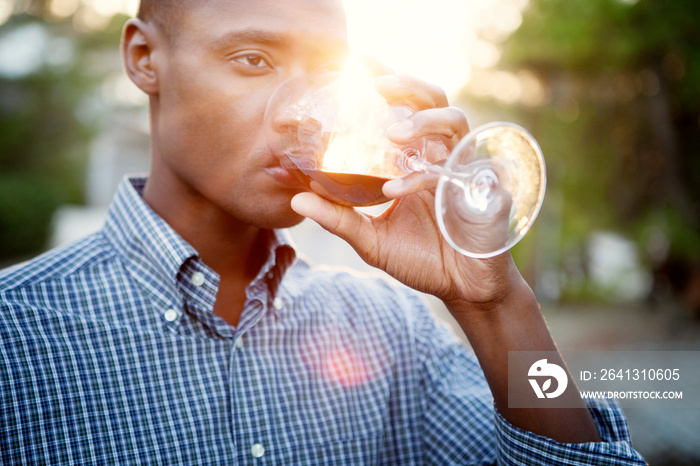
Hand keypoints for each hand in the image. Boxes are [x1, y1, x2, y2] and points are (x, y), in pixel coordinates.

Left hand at [290, 74, 521, 311]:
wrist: (460, 288)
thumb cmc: (420, 259)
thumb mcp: (370, 239)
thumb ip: (338, 217)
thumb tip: (296, 198)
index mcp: (415, 159)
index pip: (404, 109)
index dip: (389, 81)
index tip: (360, 60)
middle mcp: (439, 156)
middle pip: (433, 100)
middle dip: (408, 85)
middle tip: (378, 85)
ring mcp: (462, 169)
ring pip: (453, 121)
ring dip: (422, 121)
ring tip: (392, 133)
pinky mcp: (481, 190)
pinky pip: (456, 169)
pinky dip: (422, 176)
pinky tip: (395, 190)